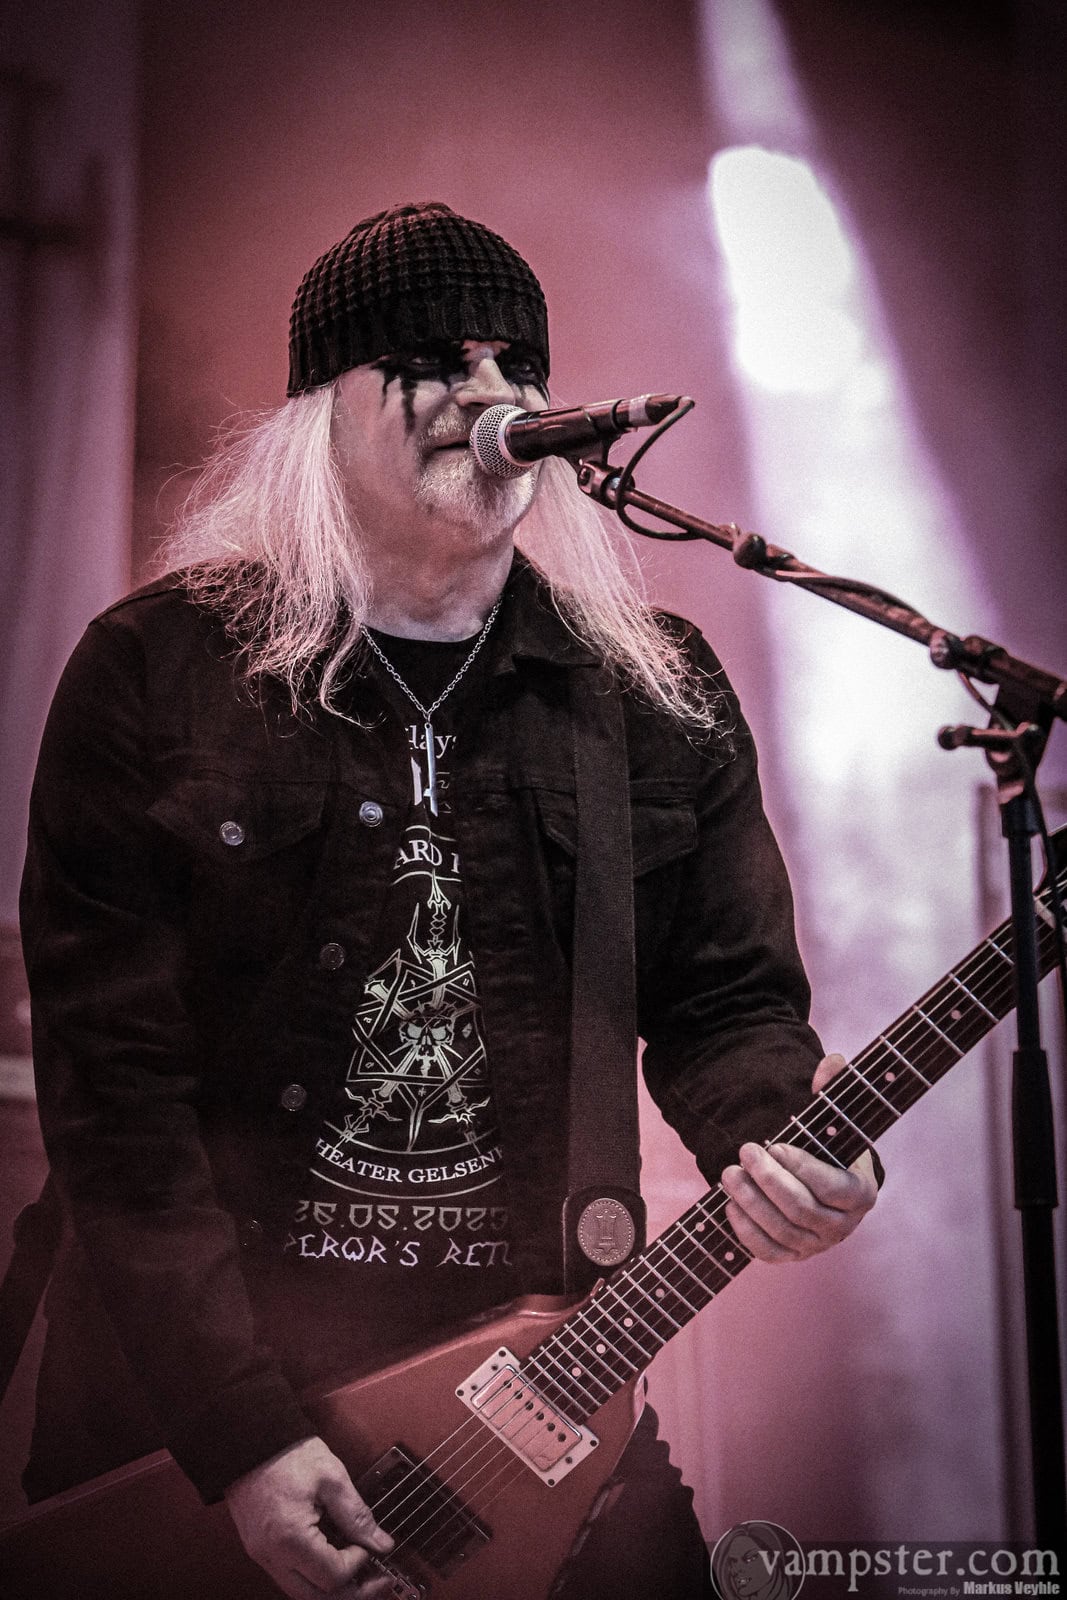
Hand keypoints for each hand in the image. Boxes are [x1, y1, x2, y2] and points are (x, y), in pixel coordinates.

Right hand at [224, 1436, 395, 1597]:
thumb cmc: (287, 1453)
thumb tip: (380, 1542)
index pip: (332, 1575)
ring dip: (331, 1588)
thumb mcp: (332, 1478)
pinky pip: (290, 1577)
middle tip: (375, 1580)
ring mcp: (262, 1555)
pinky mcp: (260, 1549)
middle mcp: (272, 1555)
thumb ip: (357, 1515)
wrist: (252, 1440)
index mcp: (290, 1538)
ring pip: (301, 1592)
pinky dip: (313, 1577)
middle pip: (315, 1598)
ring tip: (356, 1573)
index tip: (369, 1546)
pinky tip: (331, 1561)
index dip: (358, 1564)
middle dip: (350, 1593)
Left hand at [720, 1054, 877, 1263]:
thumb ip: (834, 1089)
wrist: (820, 1180)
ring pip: (783, 1232)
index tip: (775, 1144)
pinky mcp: (793, 1256)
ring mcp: (817, 1245)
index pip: (834, 1188)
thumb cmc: (826, 1145)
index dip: (802, 1168)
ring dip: (751, 1203)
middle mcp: (843, 1225)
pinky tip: (729, 1205)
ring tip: (729, 1173)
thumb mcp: (834, 1117)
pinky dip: (746, 1232)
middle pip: (803, 1210)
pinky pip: (769, 1253)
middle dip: (769, 1180)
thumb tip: (832, 1062)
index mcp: (861, 1192)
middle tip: (745, 1150)